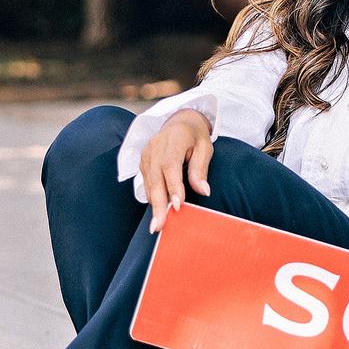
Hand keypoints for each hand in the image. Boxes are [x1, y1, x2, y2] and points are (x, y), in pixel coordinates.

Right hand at [138, 111, 214, 231]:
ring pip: (149, 182)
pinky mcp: (143, 161)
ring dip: (154, 204)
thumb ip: (201, 168)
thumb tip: (203, 191)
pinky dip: (152, 197)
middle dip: (158, 204)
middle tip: (160, 225)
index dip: (173, 186)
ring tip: (158, 225)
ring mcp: (147, 153)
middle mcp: (156, 145)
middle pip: (156, 178)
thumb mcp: (205, 148)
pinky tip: (157, 211)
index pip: (171, 165)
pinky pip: (146, 182)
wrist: (180, 122)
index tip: (178, 206)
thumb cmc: (195, 137)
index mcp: (175, 138)